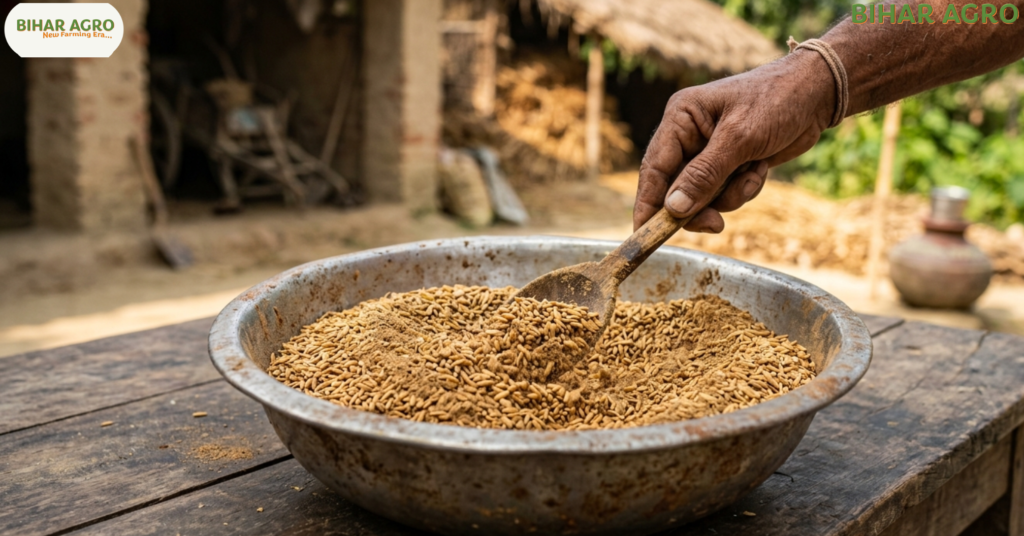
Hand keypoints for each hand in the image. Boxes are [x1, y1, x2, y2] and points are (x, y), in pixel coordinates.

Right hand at [634, 50, 836, 231]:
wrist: (819, 93)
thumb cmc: (777, 101)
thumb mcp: (739, 138)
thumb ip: (704, 175)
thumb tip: (673, 208)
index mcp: (681, 118)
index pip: (654, 168)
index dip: (648, 204)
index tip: (643, 235)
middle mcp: (689, 135)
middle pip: (675, 188)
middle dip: (698, 206)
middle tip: (715, 224)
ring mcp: (708, 152)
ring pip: (702, 196)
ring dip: (729, 195)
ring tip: (752, 174)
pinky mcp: (729, 164)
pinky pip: (724, 193)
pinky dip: (743, 189)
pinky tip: (760, 168)